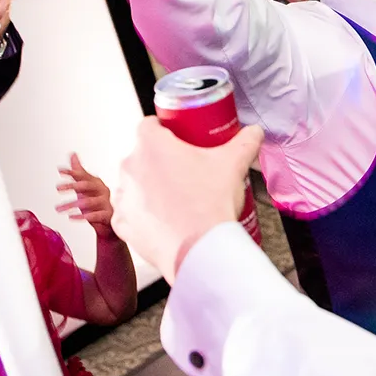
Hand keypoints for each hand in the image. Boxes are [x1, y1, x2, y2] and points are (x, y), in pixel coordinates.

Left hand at [56, 153, 115, 233]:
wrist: (110, 222)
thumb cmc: (97, 203)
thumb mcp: (85, 187)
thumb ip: (78, 172)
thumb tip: (72, 154)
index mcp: (96, 183)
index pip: (83, 175)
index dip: (72, 172)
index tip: (60, 171)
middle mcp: (102, 190)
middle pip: (86, 185)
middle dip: (71, 186)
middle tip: (58, 188)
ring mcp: (106, 203)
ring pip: (88, 202)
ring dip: (71, 205)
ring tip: (59, 209)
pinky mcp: (108, 215)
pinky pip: (96, 215)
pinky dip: (83, 216)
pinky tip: (71, 217)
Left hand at [111, 118, 264, 281]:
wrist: (199, 250)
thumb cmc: (210, 204)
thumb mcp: (233, 164)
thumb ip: (245, 142)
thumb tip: (253, 132)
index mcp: (151, 145)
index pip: (150, 124)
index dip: (166, 130)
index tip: (180, 140)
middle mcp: (130, 167)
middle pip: (143, 156)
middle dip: (161, 161)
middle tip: (186, 172)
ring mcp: (123, 197)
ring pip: (135, 184)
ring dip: (150, 188)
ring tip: (176, 199)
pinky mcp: (122, 223)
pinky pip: (130, 213)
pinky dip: (143, 215)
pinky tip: (163, 220)